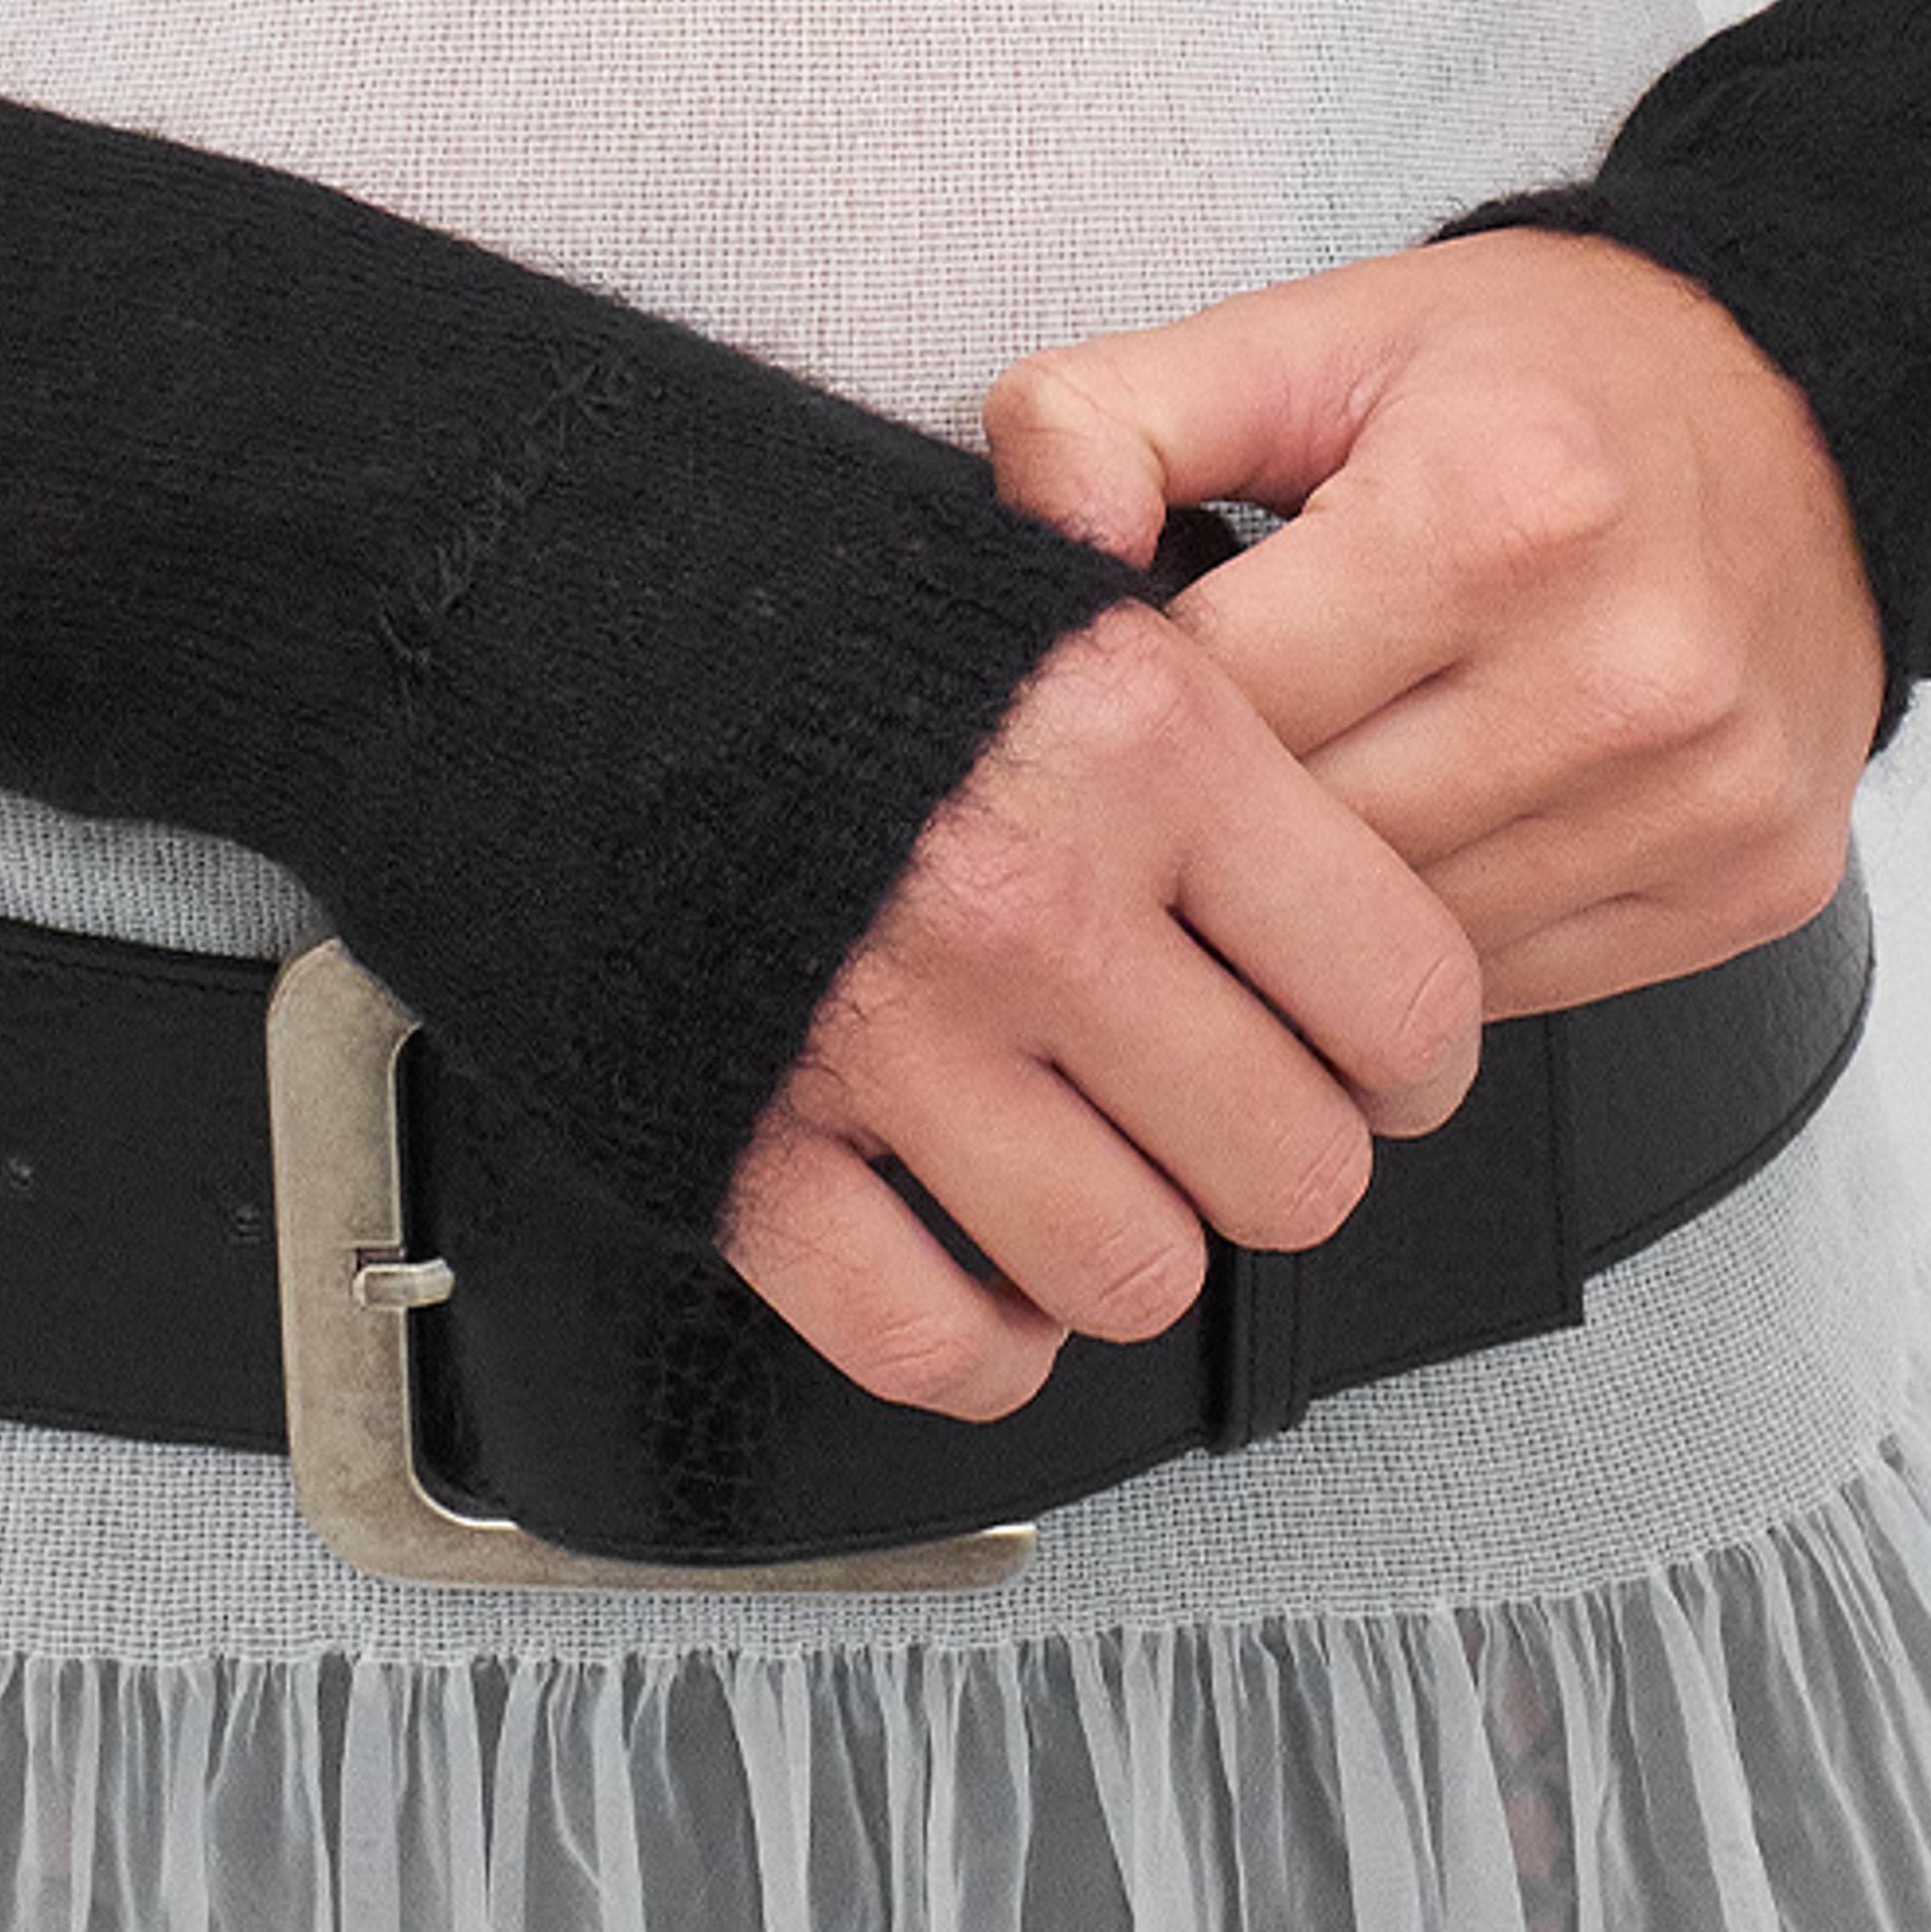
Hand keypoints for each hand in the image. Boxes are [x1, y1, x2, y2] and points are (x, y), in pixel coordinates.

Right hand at [713, 588, 1487, 1420]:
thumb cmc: (790, 588)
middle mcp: (1029, 892)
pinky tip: (979, 1260)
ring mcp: (886, 1029)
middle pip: (1294, 1172)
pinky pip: (937, 1343)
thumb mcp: (1046, 588)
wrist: (523, 599)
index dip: (1408, 1053)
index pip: (1404, 995)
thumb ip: (1208, 722)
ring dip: (1129, 1245)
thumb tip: (1337, 858)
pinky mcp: (749, 1140)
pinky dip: (981, 1338)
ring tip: (1092, 1166)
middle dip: (1274, 1161)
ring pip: (1136, 1274)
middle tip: (1224, 1111)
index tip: (1371, 1051)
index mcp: (1138, 735)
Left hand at [981, 226, 1888, 1026]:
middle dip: (1218, 814)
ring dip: (1321, 896)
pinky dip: (1439, 937)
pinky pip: (1518, 987)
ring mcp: (1702, 795)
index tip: (1122, 682)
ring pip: (1407, 950)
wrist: (1802, 405)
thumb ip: (1112, 416)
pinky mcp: (1752, 882)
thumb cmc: (1541, 376)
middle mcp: (1624, 667)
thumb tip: (1019, 538)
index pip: (1221, 700)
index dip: (1138, 703)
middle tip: (1193, 756)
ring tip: (1310, 785)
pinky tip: (1427, 829)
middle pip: (1310, 845)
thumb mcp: (1305, 337)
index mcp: (1498, 510)